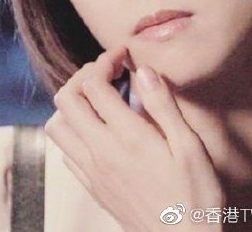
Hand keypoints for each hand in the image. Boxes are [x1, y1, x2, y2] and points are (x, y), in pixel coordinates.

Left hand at [45, 47, 224, 230]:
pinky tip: (100, 131)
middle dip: (84, 76)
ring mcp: (92, 172)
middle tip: (109, 72)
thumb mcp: (190, 147)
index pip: (94, 86)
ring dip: (72, 104)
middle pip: (66, 100)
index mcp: (128, 137)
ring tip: (100, 98)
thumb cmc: (195, 196)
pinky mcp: (93, 187)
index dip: (105, 61)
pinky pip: (65, 152)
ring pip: (57, 126)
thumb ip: (163, 106)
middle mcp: (101, 152)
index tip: (123, 55)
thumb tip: (143, 71)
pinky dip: (74, 131)